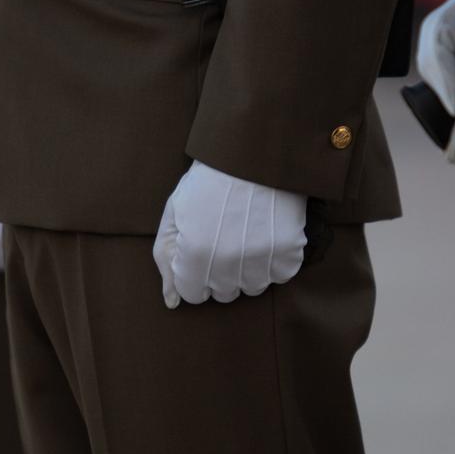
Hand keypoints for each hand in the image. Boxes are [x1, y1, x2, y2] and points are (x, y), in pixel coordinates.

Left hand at [152, 161, 306, 307]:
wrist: (254, 151)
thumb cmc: (208, 180)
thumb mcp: (174, 212)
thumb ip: (165, 259)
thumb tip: (172, 302)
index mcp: (194, 255)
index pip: (193, 295)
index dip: (195, 273)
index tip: (202, 252)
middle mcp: (226, 264)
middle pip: (224, 293)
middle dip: (221, 273)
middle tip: (226, 239)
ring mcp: (260, 260)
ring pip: (253, 287)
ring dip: (249, 269)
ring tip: (248, 236)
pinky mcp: (289, 251)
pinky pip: (280, 274)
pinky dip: (276, 260)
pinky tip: (268, 234)